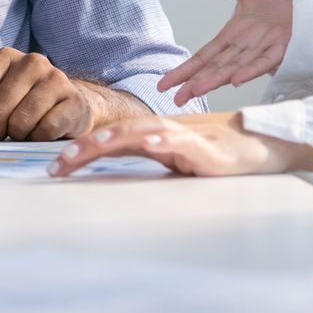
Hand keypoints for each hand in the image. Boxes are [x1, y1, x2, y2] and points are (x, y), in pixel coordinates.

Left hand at [0, 47, 96, 142]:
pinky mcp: (73, 100)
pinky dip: (37, 139)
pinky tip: (42, 133)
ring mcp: (55, 78)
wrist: (70, 105)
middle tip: (2, 133)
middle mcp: (31, 61)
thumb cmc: (24, 103)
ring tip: (24, 131)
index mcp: (5, 57)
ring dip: (17, 136)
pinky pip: (45, 130)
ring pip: (20, 122)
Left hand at [50, 111, 298, 176]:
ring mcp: (184, 138)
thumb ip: (144, 162)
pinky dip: (166, 141)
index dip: (80, 151)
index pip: (108, 141)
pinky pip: (183, 143)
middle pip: (116, 134)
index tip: (53, 169)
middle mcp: (162, 132)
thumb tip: (108, 180)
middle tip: (57, 165)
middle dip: (85, 148)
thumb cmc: (214, 154)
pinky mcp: (206, 150)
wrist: (259, 145)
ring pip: (143, 133)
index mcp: (150, 137)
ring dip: (116, 138)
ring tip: (91, 146)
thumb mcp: (171, 160)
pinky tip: (152, 143)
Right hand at [156, 0, 293, 104]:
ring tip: (197, 90)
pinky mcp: (285, 45)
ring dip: (216, 79)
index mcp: (234, 35)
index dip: (185, 69)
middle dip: (195, 82)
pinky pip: (267, 59)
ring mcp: (265, 47)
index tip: (164, 84)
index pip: (204, 56)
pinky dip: (252, 69)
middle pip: (216, 67)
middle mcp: (246, 46)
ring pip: (236, 67)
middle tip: (176, 99)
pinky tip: (237, 79)